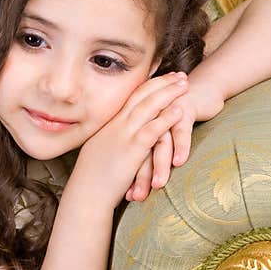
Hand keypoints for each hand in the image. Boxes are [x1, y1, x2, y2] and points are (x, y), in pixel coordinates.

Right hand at [67, 72, 188, 211]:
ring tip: (185, 84)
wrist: (85, 195)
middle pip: (140, 96)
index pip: (129, 98)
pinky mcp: (131, 151)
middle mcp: (115, 125)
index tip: (163, 77)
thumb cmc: (91, 180)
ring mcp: (123, 136)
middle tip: (179, 74)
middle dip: (161, 83)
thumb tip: (115, 139)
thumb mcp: (98, 153)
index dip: (148, 86)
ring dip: (168, 94)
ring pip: (148, 107)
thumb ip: (109, 141)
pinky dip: (166, 118)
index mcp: (108, 125)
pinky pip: (152, 130)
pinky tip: (180, 110)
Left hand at [125, 75, 224, 200]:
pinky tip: (179, 162)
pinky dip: (181, 147)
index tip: (125, 198)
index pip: (128, 155)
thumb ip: (150, 152)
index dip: (126, 177)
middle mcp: (148, 119)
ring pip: (160, 142)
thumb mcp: (161, 134)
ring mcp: (165, 113)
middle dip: (138, 176)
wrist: (202, 89)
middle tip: (136, 197)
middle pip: (140, 151)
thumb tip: (140, 182)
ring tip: (158, 185)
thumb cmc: (180, 118)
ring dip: (159, 165)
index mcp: (137, 125)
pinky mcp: (184, 109)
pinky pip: (181, 130)